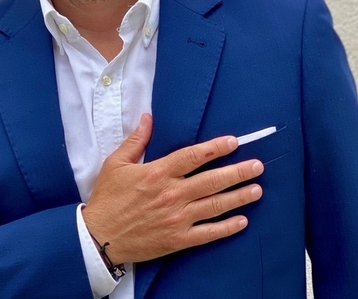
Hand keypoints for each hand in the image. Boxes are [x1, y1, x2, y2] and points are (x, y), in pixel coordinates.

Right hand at [82, 113, 263, 264]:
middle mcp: (172, 194)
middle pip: (212, 180)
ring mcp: (177, 218)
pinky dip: (227, 227)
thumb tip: (148, 117)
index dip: (215, 148)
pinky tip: (242, 220)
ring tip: (257, 189)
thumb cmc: (107, 198)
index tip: (234, 142)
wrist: (99, 237)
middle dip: (238, 172)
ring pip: (215, 205)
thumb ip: (136, 140)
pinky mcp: (177, 239)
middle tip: (258, 166)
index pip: (193, 156)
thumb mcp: (116, 163)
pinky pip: (208, 233)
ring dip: (238, 196)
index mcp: (158, 172)